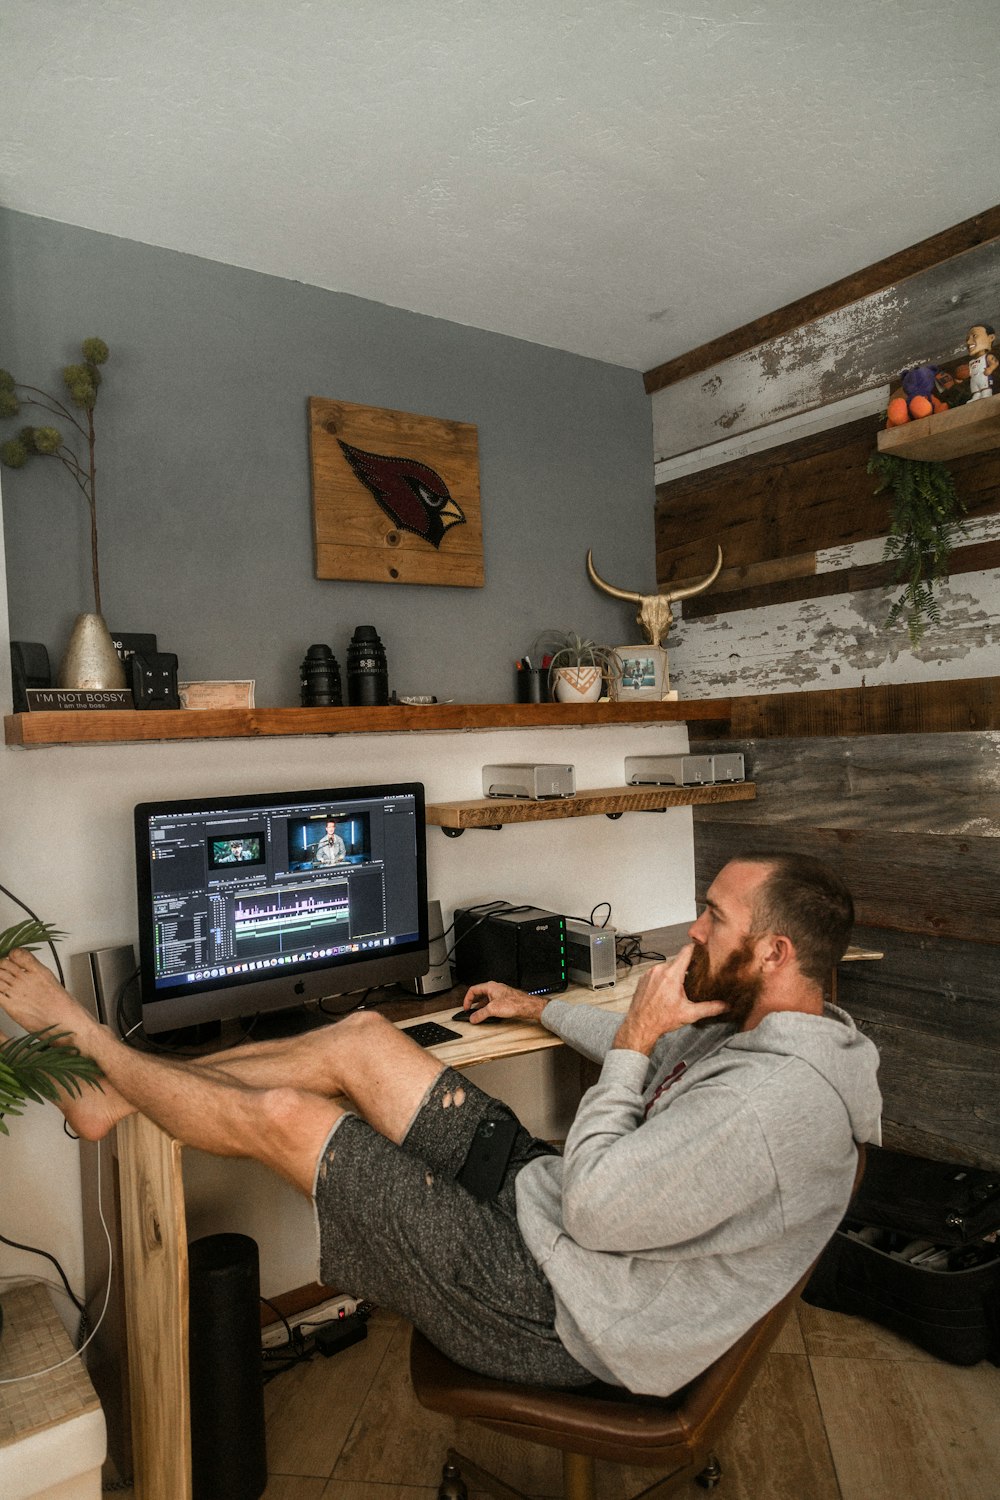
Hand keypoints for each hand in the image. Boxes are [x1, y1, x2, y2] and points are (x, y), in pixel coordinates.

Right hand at [458, 981, 546, 1023]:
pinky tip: (489, 1015)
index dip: (467, 999)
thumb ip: (480, 1014)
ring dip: (481, 1008)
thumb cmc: (514, 1003)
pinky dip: (488, 1009)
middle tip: (471, 1012)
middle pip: (479, 995)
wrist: (527, 1006)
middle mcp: (494, 989)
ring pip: (486, 1000)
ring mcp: (500, 994)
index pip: (473, 990)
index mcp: (489, 987)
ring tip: (479, 1016)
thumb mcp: (492, 1009)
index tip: (466, 1008)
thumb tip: (473, 1018)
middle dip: (474, 1004)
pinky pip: (493, 1003)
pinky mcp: (504, 1000)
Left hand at [613, 945, 727, 1055]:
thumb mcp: (689, 1014)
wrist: (640, 1026)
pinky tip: (665, 991)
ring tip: (678, 989)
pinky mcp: (643, 978)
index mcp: (672, 975)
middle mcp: (659, 970)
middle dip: (686, 969)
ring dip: (673, 975)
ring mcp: (650, 973)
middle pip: (678, 962)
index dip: (696, 949)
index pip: (686, 952)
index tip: (703, 950)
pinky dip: (662, 979)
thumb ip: (710, 1008)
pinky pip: (657, 973)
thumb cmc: (661, 1020)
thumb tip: (726, 1006)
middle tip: (693, 980)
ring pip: (667, 967)